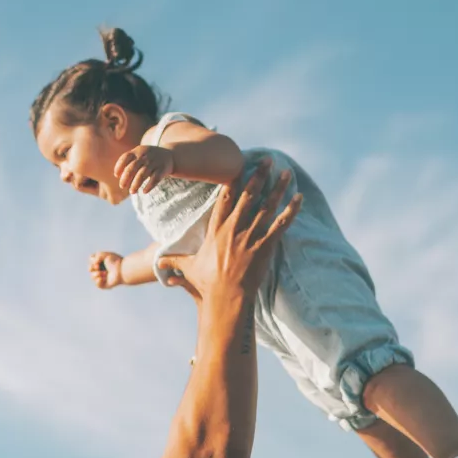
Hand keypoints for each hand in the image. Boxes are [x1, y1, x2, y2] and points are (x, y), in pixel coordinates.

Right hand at [89, 251, 124, 288]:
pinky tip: (101, 278)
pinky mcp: (106, 284)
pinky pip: (98, 285)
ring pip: (93, 277)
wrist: (123, 270)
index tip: (97, 260)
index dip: (92, 261)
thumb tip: (94, 264)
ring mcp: (103, 277)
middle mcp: (102, 269)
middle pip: (90, 269)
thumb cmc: (116, 261)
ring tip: (105, 273)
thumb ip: (96, 256)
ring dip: (96, 274)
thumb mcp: (105, 255)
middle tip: (98, 267)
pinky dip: (98, 282)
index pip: (91, 261)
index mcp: (102, 262)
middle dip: (91, 267)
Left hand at [115, 145, 173, 195]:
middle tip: (122, 186)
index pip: (125, 157)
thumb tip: (117, 175)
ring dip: (136, 184)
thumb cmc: (149, 158)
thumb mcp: (139, 154)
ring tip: (132, 192)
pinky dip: (149, 186)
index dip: (119, 166)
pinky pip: (155, 179)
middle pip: (132, 167)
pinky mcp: (162, 169)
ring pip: (143, 174)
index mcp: (137, 151)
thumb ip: (128, 162)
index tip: (116, 176)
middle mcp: (145, 156)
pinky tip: (144, 192)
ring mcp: (154, 162)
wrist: (170, 155)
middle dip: (126, 178)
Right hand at [173, 159, 299, 303]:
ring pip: (267, 206)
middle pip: (248, 195)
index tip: (241, 166)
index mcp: (216, 229)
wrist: (225, 298)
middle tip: (267, 160)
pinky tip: (299, 198)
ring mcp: (250, 236)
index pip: (224, 198)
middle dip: (259, 175)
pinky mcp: (265, 247)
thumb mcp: (187, 269)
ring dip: (278, 188)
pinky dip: (291, 210)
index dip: (234, 180)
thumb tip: (157, 262)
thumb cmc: (207, 284)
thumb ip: (173, 261)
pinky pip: (281, 224)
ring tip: (287, 172)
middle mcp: (233, 228)